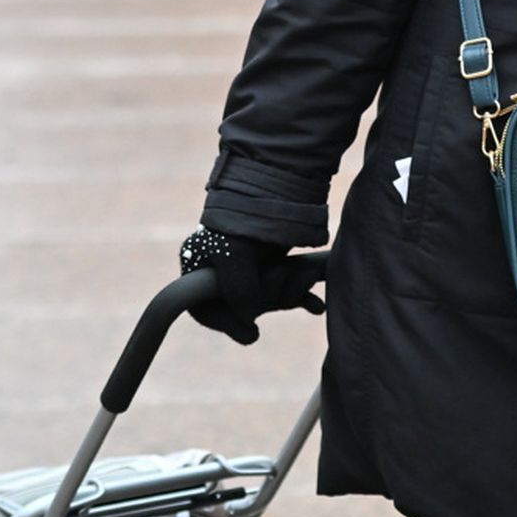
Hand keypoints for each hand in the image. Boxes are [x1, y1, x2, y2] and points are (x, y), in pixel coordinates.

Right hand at [178, 227, 321, 346]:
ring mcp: (250, 267)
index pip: (204, 310)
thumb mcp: (234, 257)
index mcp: (199, 266)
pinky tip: (317, 306)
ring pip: (268, 298)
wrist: (277, 185)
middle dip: (268, 299)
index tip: (250, 332)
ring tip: (303, 276)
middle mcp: (222, 269)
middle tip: (282, 280)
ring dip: (288, 292)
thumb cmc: (245, 220)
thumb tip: (249, 322)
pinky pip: (286, 290)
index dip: (227, 324)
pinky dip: (302, 296)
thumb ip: (238, 293)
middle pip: (242, 305)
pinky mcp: (273, 263)